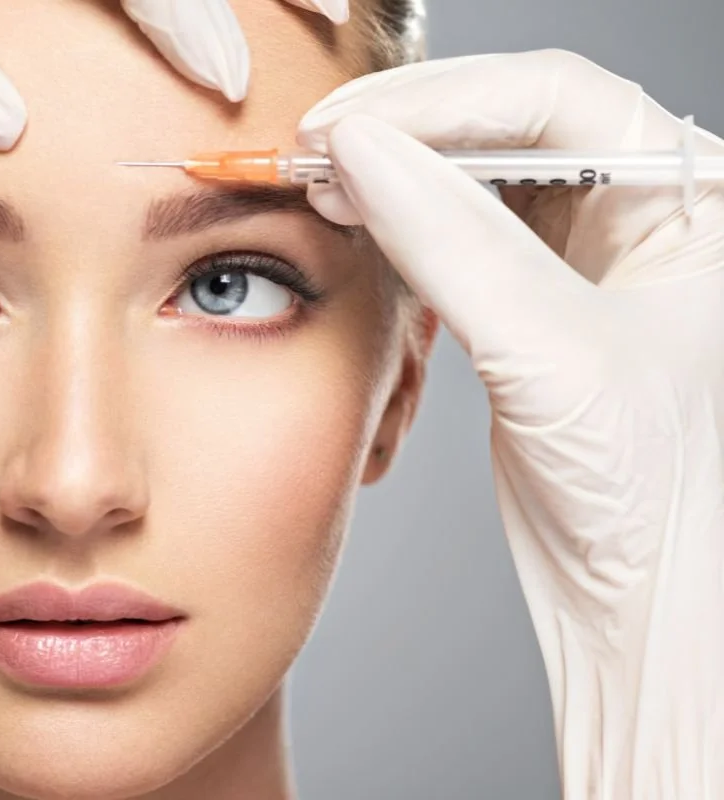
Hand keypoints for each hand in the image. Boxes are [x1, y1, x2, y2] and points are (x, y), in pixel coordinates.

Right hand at [297, 50, 723, 797]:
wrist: (637, 593)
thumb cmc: (649, 491)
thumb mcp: (550, 351)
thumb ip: (452, 241)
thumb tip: (362, 152)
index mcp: (689, 194)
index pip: (553, 97)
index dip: (441, 99)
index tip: (346, 127)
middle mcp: (644, 208)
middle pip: (509, 122)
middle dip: (408, 131)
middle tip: (317, 150)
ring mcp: (587, 254)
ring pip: (476, 172)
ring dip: (396, 173)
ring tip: (325, 182)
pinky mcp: (535, 300)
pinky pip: (459, 230)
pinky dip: (401, 224)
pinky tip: (360, 225)